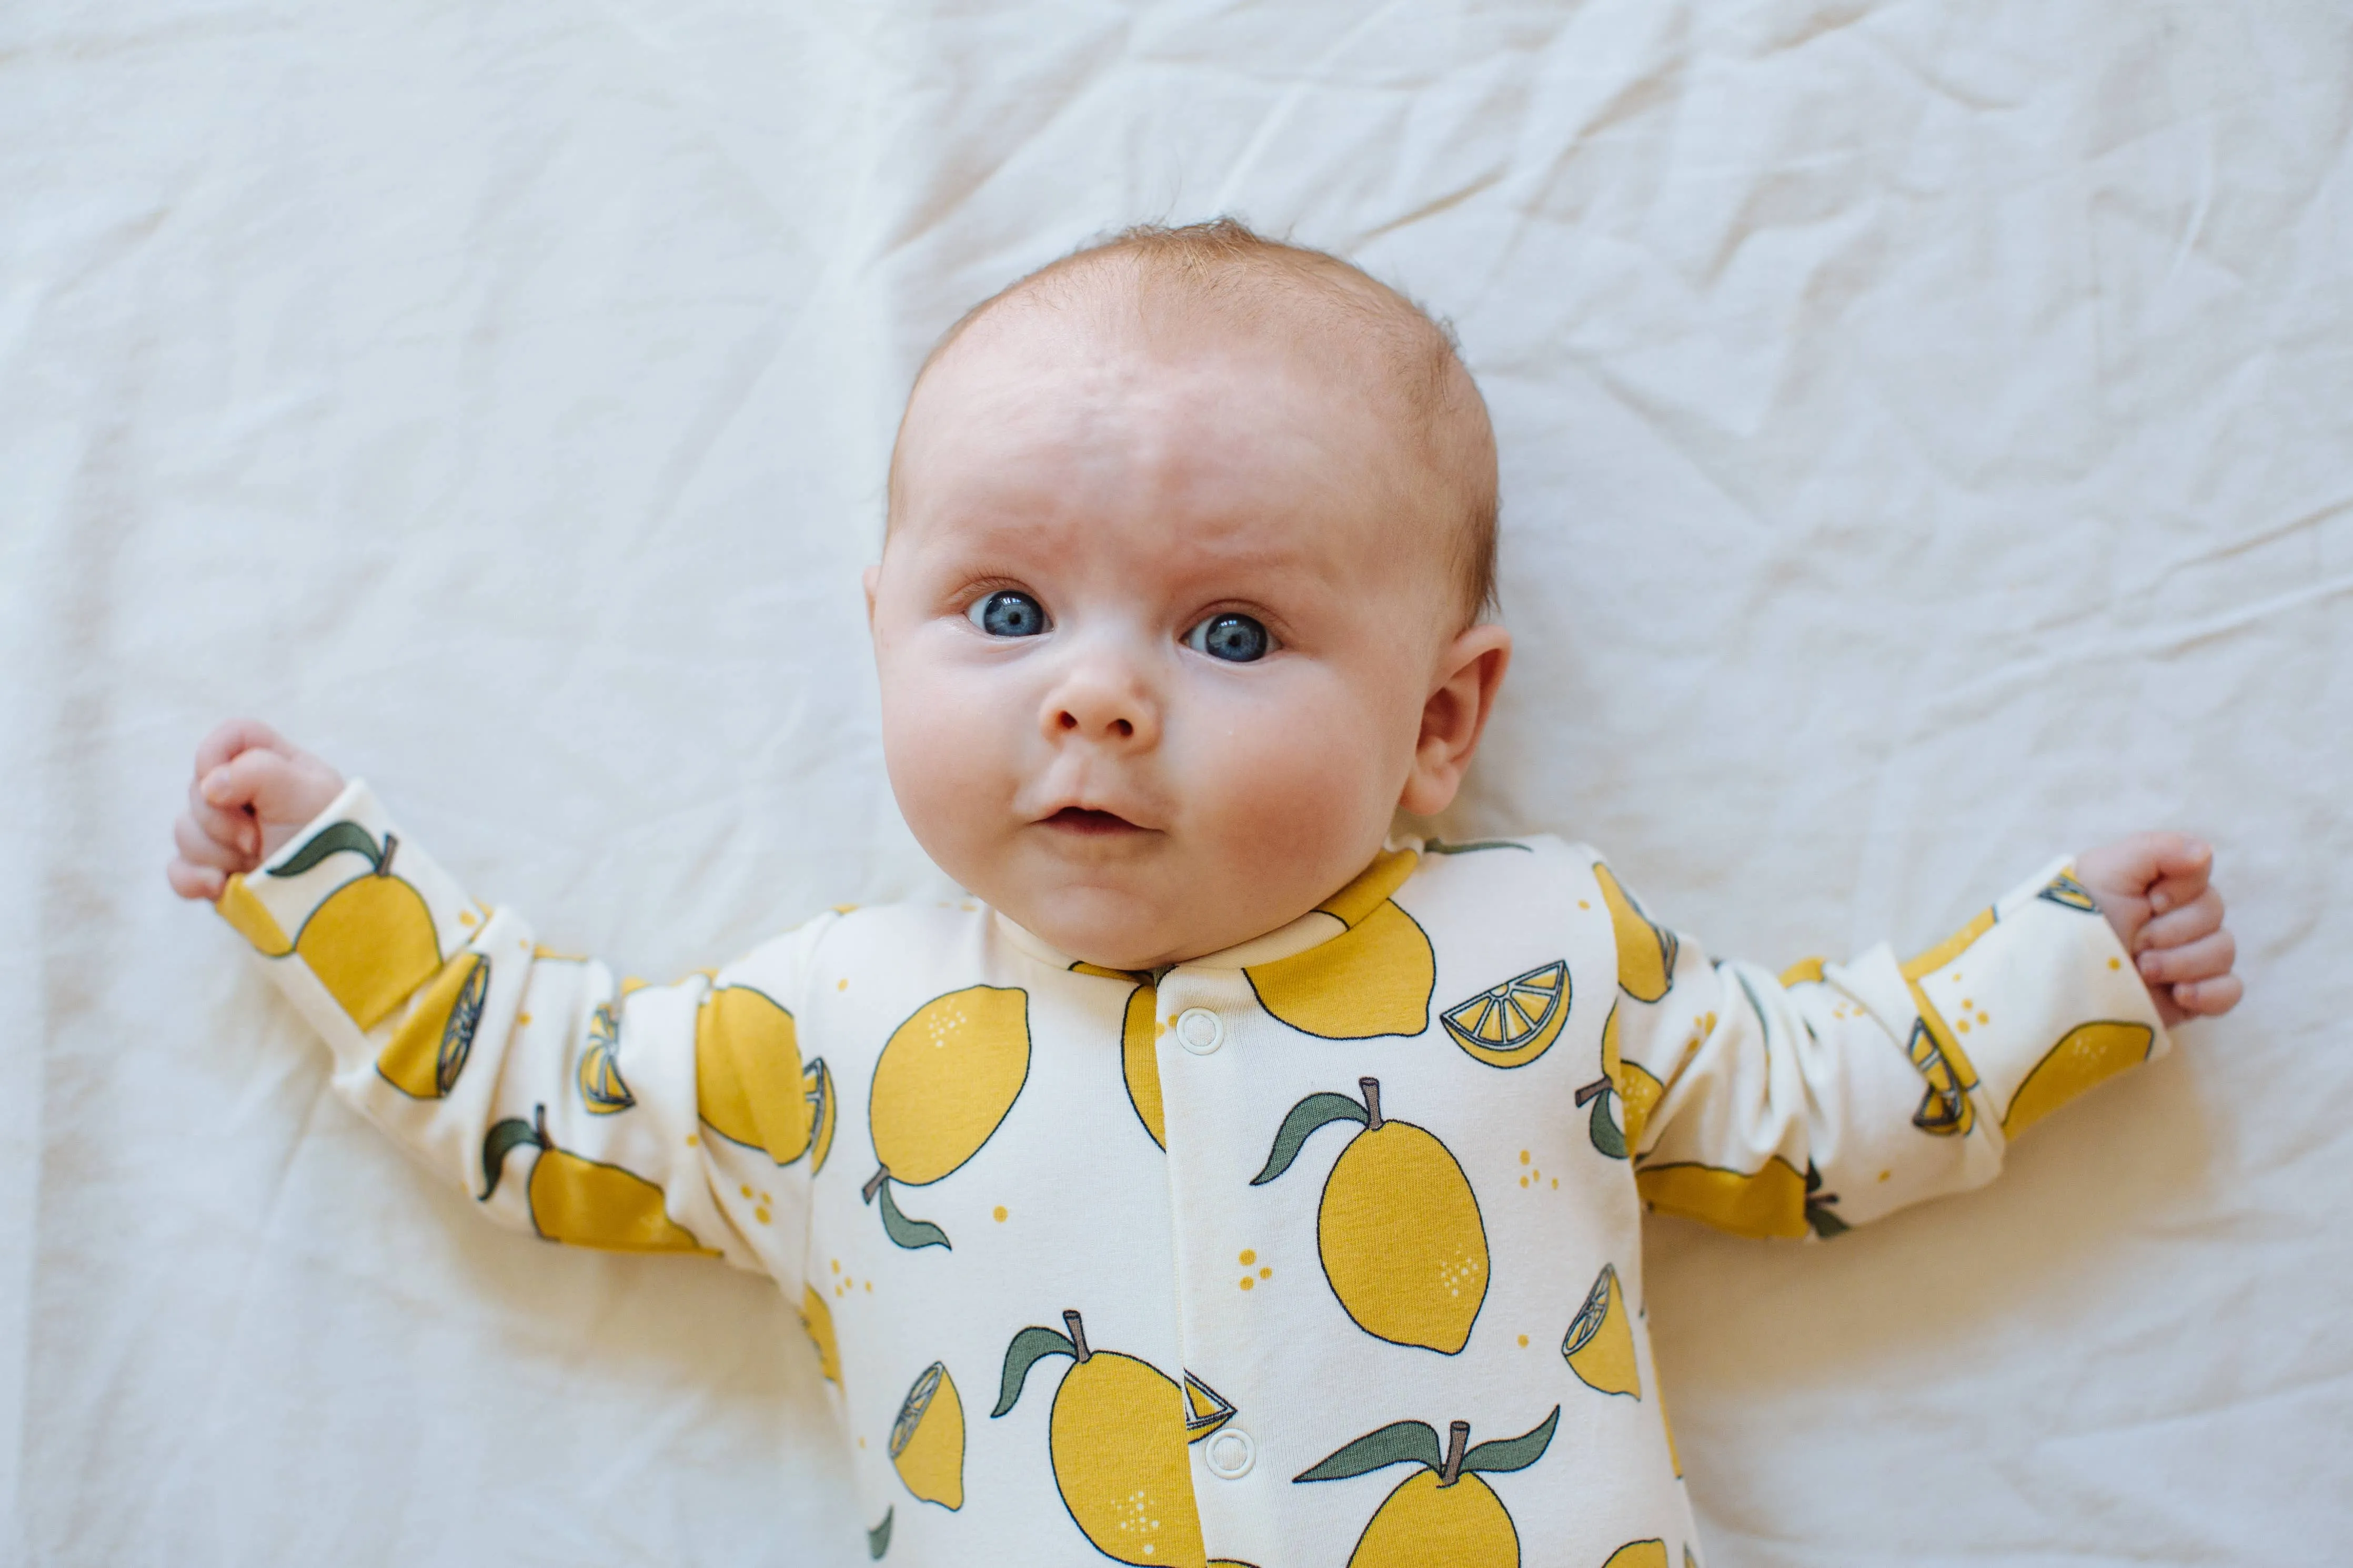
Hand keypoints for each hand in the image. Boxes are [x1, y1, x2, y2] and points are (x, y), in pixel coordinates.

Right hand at [166, 719, 346, 900]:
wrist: (335, 907)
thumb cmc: (330, 843)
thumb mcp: (305, 795)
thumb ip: (257, 772)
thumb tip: (209, 785)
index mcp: (277, 767)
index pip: (231, 737)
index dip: (214, 755)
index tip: (225, 784)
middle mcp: (249, 796)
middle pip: (198, 787)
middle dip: (224, 819)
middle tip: (260, 839)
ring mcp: (228, 836)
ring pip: (184, 829)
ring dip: (218, 851)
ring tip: (256, 864)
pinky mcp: (215, 871)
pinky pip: (178, 869)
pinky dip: (194, 879)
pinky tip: (221, 886)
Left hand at [2073, 832, 2242, 1028]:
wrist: (2055, 977)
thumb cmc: (2073, 917)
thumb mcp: (2105, 871)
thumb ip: (2156, 849)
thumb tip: (2205, 853)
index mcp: (2157, 884)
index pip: (2201, 872)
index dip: (2180, 888)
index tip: (2150, 900)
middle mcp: (2175, 918)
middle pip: (2214, 912)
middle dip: (2173, 929)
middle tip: (2136, 942)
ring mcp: (2184, 958)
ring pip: (2224, 951)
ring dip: (2183, 961)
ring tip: (2142, 970)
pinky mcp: (2189, 996)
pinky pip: (2230, 991)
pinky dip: (2211, 992)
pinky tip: (2180, 994)